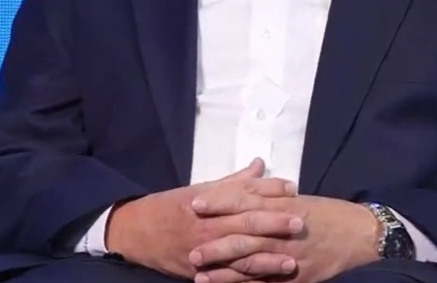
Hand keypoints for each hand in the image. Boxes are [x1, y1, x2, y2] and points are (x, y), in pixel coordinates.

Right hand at [106, 158, 301, 279]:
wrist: (137, 231)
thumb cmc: (171, 206)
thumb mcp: (199, 189)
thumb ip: (233, 181)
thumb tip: (259, 165)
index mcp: (209, 201)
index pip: (244, 192)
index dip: (270, 189)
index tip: (293, 187)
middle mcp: (208, 225)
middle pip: (246, 223)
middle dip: (274, 223)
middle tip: (300, 221)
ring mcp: (205, 250)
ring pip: (240, 255)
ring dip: (268, 259)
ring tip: (292, 260)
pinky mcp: (200, 271)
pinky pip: (228, 278)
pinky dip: (248, 281)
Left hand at [189, 195, 380, 282]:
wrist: (359, 233)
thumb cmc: (326, 213)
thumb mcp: (297, 197)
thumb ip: (269, 189)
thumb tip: (249, 172)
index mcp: (282, 206)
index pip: (245, 201)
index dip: (220, 202)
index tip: (195, 203)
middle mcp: (284, 231)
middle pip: (244, 236)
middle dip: (215, 242)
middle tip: (189, 247)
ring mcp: (290, 256)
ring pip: (252, 263)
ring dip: (224, 270)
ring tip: (199, 273)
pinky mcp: (296, 276)